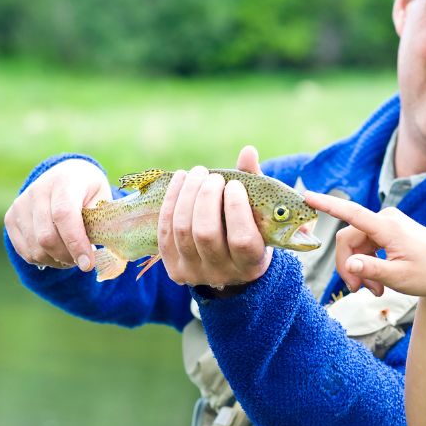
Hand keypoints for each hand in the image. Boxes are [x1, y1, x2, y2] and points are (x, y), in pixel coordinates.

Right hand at [4, 158, 109, 271]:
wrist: (65, 175)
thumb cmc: (89, 192)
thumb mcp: (103, 199)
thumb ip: (102, 222)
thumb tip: (102, 250)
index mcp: (64, 182)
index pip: (64, 215)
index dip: (76, 243)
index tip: (88, 264)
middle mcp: (37, 191)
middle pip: (47, 236)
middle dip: (68, 257)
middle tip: (83, 262)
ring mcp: (20, 204)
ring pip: (35, 248)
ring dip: (57, 261)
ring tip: (72, 256)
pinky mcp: (11, 218)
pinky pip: (25, 251)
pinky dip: (44, 260)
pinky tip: (58, 253)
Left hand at [157, 145, 271, 287]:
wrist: (230, 266)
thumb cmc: (252, 232)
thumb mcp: (260, 215)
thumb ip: (255, 185)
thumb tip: (248, 151)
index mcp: (250, 264)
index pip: (241, 239)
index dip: (236, 208)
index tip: (234, 185)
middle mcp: (222, 273)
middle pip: (206, 233)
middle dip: (206, 197)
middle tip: (214, 177)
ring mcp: (194, 272)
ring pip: (183, 229)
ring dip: (187, 194)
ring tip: (197, 173)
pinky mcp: (174, 267)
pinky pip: (166, 231)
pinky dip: (171, 201)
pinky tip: (181, 180)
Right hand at [304, 192, 425, 300]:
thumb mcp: (399, 278)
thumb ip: (372, 270)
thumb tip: (349, 265)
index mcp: (388, 227)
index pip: (351, 213)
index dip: (327, 205)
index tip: (306, 196)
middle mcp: (386, 219)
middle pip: (348, 240)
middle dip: (350, 266)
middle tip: (359, 292)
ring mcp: (387, 224)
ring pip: (356, 245)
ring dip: (361, 269)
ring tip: (375, 291)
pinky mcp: (388, 231)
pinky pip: (366, 246)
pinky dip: (368, 264)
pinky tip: (378, 283)